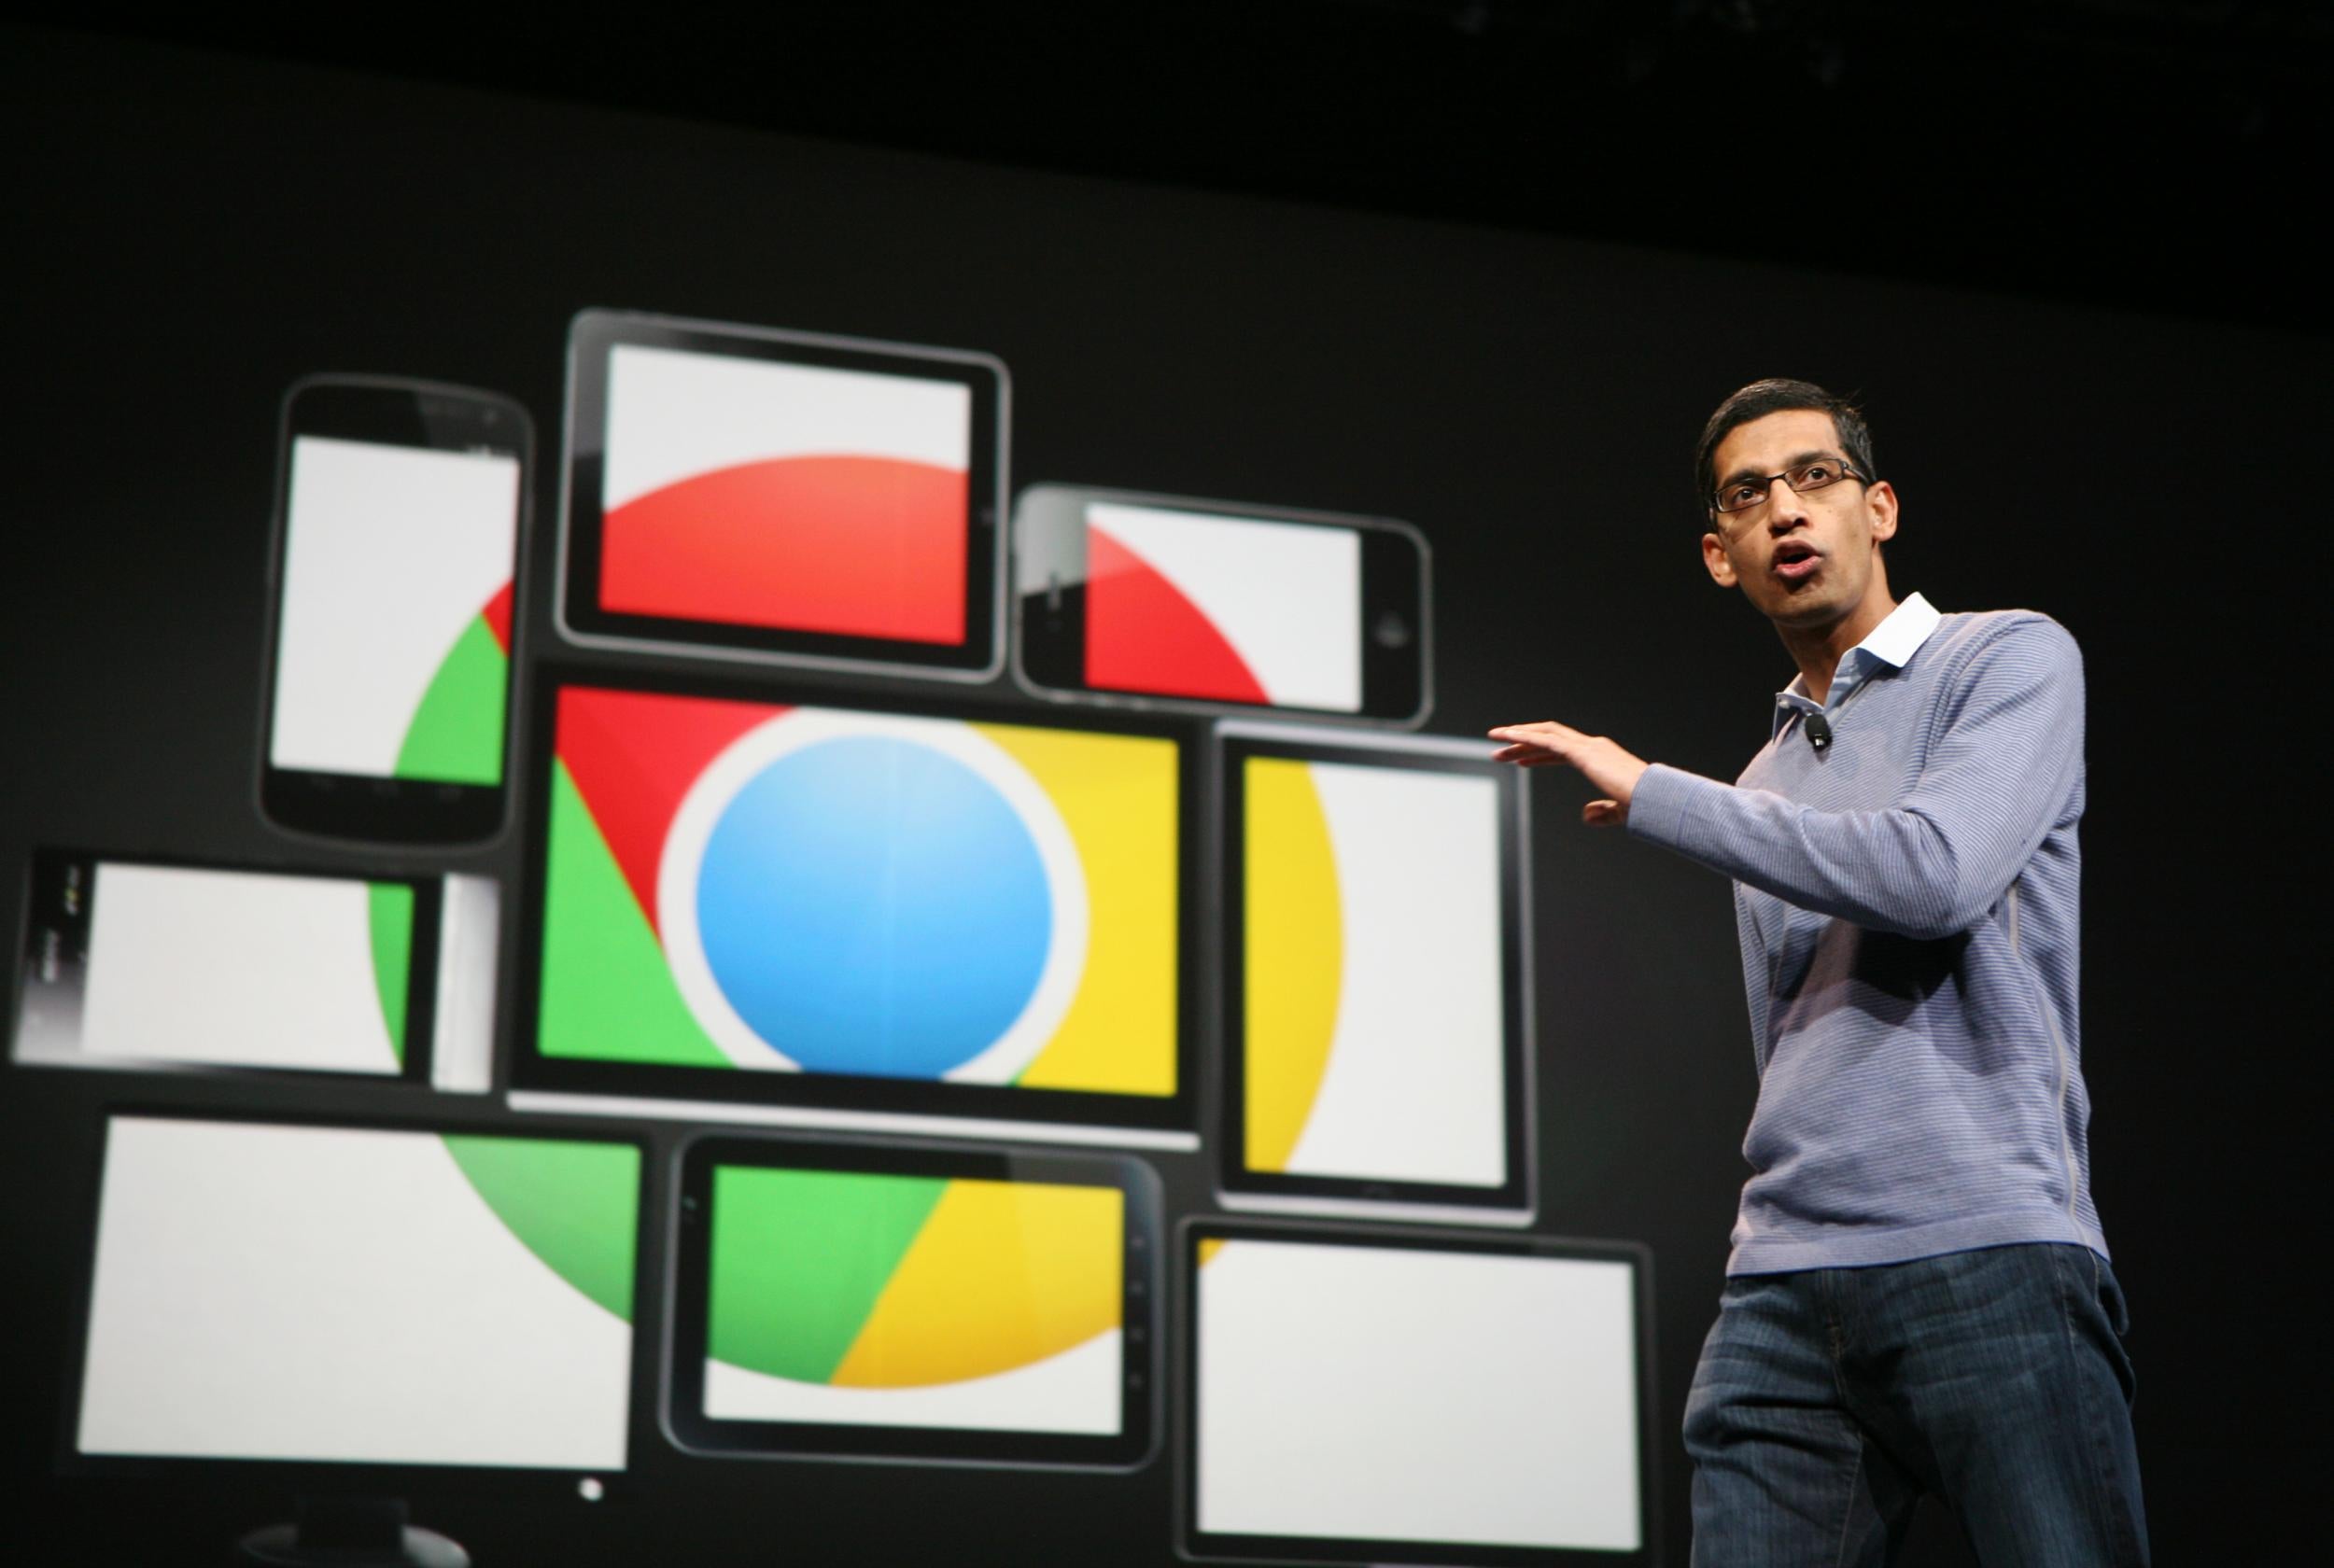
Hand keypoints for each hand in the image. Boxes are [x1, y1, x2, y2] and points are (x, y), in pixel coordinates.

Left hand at [1486, 720, 1648, 826]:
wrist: (1656, 799)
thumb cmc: (1644, 805)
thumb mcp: (1619, 810)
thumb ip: (1603, 812)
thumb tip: (1586, 815)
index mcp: (1601, 757)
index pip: (1563, 750)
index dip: (1540, 753)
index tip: (1519, 759)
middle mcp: (1593, 746)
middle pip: (1551, 738)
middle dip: (1524, 742)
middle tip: (1499, 750)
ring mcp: (1588, 747)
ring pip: (1546, 734)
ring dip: (1518, 736)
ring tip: (1495, 740)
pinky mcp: (1583, 753)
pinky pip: (1548, 741)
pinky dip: (1525, 737)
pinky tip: (1507, 739)